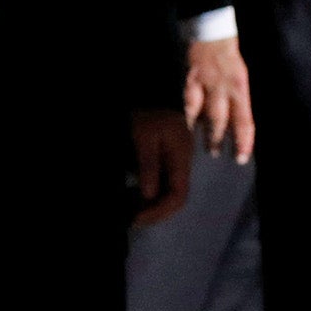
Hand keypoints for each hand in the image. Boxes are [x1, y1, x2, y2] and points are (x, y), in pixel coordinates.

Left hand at [130, 108, 194, 226]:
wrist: (154, 92)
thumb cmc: (148, 114)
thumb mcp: (144, 137)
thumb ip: (148, 166)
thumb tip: (149, 196)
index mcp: (181, 159)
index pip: (178, 196)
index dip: (159, 212)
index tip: (136, 219)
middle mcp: (182, 164)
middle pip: (175, 198)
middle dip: (154, 212)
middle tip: (130, 218)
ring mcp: (175, 162)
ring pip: (168, 193)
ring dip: (150, 205)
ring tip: (128, 210)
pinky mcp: (167, 160)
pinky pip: (161, 183)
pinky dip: (148, 194)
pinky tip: (132, 195)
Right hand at [183, 36, 255, 163]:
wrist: (213, 33)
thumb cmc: (230, 59)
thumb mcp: (241, 79)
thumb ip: (237, 101)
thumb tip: (233, 126)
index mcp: (240, 88)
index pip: (244, 120)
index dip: (243, 141)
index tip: (241, 158)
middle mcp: (223, 87)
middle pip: (221, 120)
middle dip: (218, 139)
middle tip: (216, 154)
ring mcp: (204, 84)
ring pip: (201, 113)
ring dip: (200, 131)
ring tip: (198, 146)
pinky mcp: (189, 80)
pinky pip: (186, 102)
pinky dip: (186, 117)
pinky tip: (184, 128)